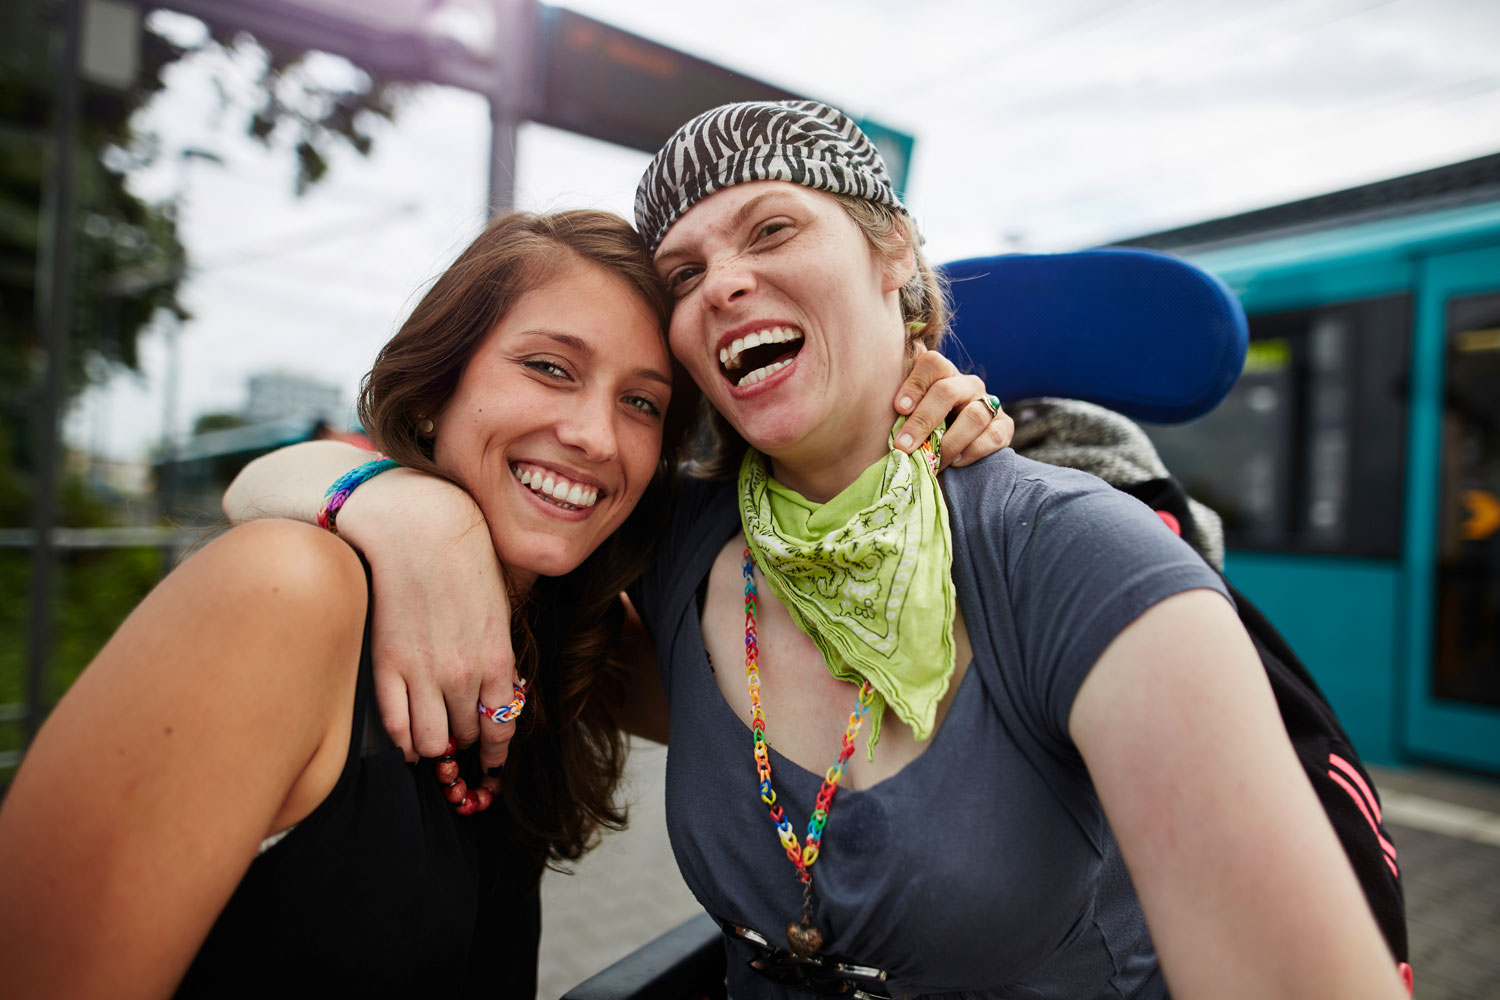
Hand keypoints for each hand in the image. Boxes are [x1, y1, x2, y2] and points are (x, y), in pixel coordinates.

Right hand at [336, 470, 518, 772]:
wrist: (420, 530)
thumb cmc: (466, 561)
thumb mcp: (501, 607)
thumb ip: (500, 654)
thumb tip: (501, 691)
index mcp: (498, 658)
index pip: (501, 726)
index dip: (496, 750)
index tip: (492, 760)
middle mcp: (463, 674)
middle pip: (466, 735)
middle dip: (465, 741)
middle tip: (459, 739)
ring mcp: (423, 673)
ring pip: (432, 741)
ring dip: (436, 746)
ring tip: (435, 740)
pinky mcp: (387, 665)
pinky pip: (396, 724)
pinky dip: (404, 741)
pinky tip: (408, 742)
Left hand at [893, 343, 1013, 468]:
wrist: (955, 452)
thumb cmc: (924, 429)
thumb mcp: (910, 414)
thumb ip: (900, 401)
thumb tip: (889, 369)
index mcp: (943, 374)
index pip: (932, 363)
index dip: (915, 384)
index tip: (898, 409)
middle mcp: (967, 384)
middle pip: (948, 391)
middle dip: (923, 420)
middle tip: (903, 446)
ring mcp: (989, 403)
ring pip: (974, 415)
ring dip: (948, 443)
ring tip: (931, 462)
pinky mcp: (1004, 427)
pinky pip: (992, 437)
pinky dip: (971, 452)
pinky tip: (955, 462)